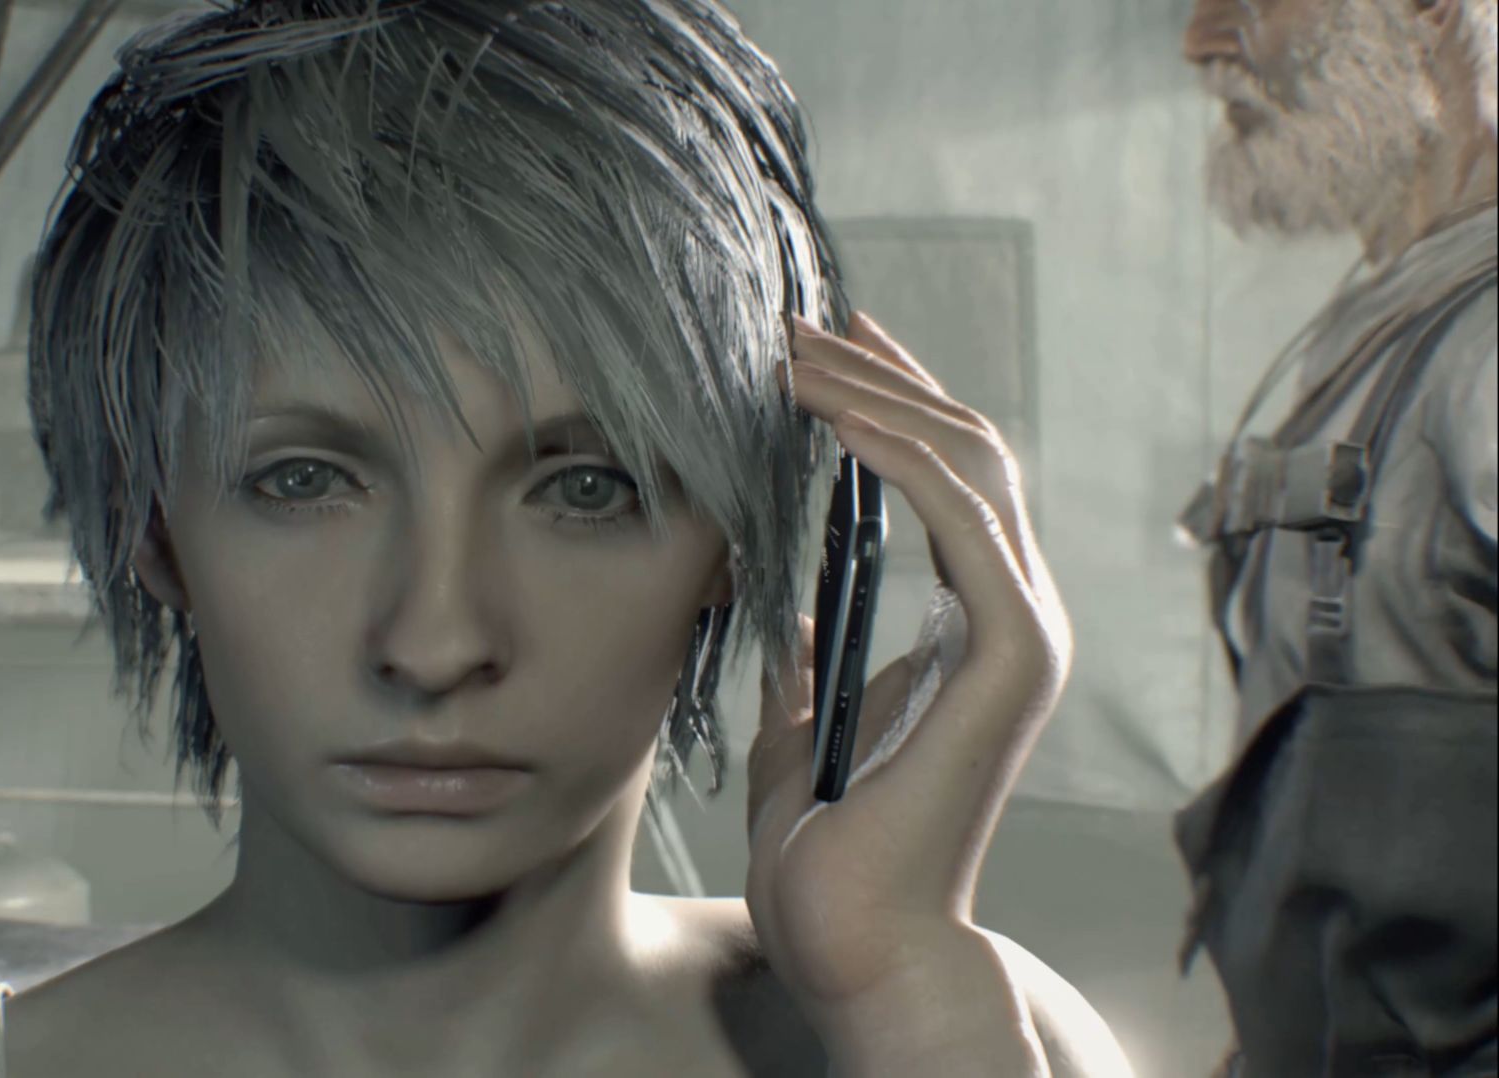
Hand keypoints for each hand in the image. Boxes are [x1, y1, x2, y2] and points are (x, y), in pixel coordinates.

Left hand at [743, 311, 1072, 1018]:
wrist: (855, 939)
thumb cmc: (829, 848)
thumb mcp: (802, 723)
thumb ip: (809, 658)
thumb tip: (786, 606)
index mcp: (974, 625)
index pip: (951, 476)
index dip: (895, 400)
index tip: (828, 344)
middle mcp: (1016, 615)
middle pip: (967, 450)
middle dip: (882, 376)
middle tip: (797, 322)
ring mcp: (1023, 632)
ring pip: (972, 466)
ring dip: (879, 396)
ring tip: (793, 350)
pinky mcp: (1010, 655)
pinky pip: (963, 522)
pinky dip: (900, 456)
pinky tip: (832, 417)